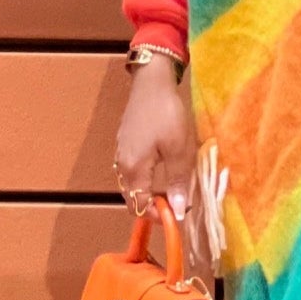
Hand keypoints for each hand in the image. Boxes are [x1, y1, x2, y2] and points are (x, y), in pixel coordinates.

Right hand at [114, 57, 195, 221]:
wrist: (151, 83)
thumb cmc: (167, 115)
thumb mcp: (179, 150)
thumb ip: (178, 182)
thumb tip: (179, 211)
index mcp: (134, 170)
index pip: (140, 207)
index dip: (159, 216)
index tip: (179, 215)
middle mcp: (122, 166)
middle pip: (134, 198)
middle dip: (154, 207)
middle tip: (177, 204)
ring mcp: (121, 154)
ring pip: (133, 185)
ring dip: (150, 193)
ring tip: (173, 189)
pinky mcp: (125, 144)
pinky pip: (133, 171)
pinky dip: (147, 179)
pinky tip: (163, 171)